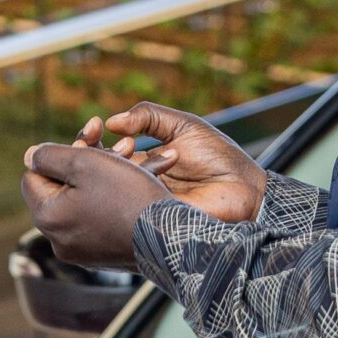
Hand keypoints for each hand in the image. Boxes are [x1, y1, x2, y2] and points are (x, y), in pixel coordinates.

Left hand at [22, 139, 168, 266]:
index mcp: (47, 218)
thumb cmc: (129, 197)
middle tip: (116, 144)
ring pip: (87, 200)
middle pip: (62, 188)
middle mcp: (59, 240)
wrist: (171, 238)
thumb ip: (49, 156)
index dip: (57, 155)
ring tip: (134, 153)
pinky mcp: (104, 255)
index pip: (33, 176)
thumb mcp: (85, 163)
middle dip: (88, 160)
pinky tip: (142, 179)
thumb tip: (30, 156)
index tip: (85, 143)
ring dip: (107, 173)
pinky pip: (103, 218)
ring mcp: (82, 251)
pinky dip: (118, 197)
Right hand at [81, 102, 266, 224]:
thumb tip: (112, 121)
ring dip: (112, 167)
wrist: (246, 188)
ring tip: (128, 151)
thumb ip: (148, 116)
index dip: (91, 141)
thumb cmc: (220, 157)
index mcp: (141, 164)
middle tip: (100, 139)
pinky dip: (130, 186)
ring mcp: (140, 205)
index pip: (102, 155)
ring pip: (107, 190)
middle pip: (97, 174)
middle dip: (92, 154)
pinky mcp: (149, 221)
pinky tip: (143, 171)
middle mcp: (135, 186)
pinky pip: (128, 206)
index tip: (94, 126)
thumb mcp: (181, 125)